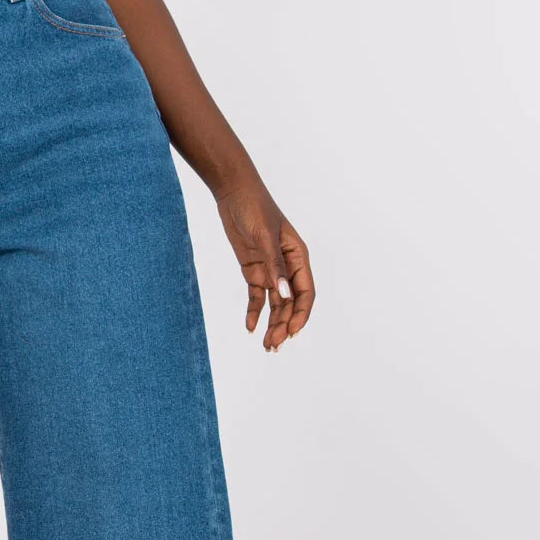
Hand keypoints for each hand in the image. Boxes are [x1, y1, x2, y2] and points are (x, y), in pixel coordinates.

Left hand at [216, 177, 314, 351]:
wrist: (233, 193)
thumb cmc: (255, 209)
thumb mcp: (265, 237)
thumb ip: (275, 266)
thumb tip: (285, 295)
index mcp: (299, 257)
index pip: (306, 293)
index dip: (301, 314)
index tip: (291, 332)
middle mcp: (287, 267)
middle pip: (290, 303)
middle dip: (284, 325)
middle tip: (273, 346)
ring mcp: (270, 270)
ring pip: (275, 304)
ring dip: (272, 324)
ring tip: (266, 345)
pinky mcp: (253, 270)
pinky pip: (257, 297)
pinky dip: (254, 312)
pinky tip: (250, 327)